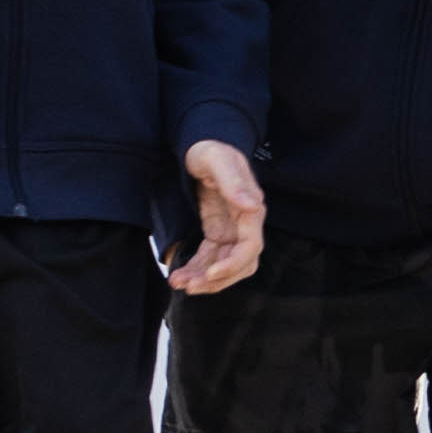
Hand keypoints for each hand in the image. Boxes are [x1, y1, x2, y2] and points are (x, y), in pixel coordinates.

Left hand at [170, 139, 264, 293]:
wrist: (201, 146)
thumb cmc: (211, 149)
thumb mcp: (219, 160)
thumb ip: (234, 182)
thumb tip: (253, 205)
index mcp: (250, 209)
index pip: (251, 247)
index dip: (233, 264)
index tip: (210, 273)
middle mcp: (245, 223)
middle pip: (241, 263)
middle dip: (217, 280)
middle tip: (190, 286)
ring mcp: (231, 230)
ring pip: (224, 265)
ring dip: (204, 279)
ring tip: (178, 283)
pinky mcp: (217, 233)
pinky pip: (211, 259)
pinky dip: (196, 270)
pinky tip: (178, 275)